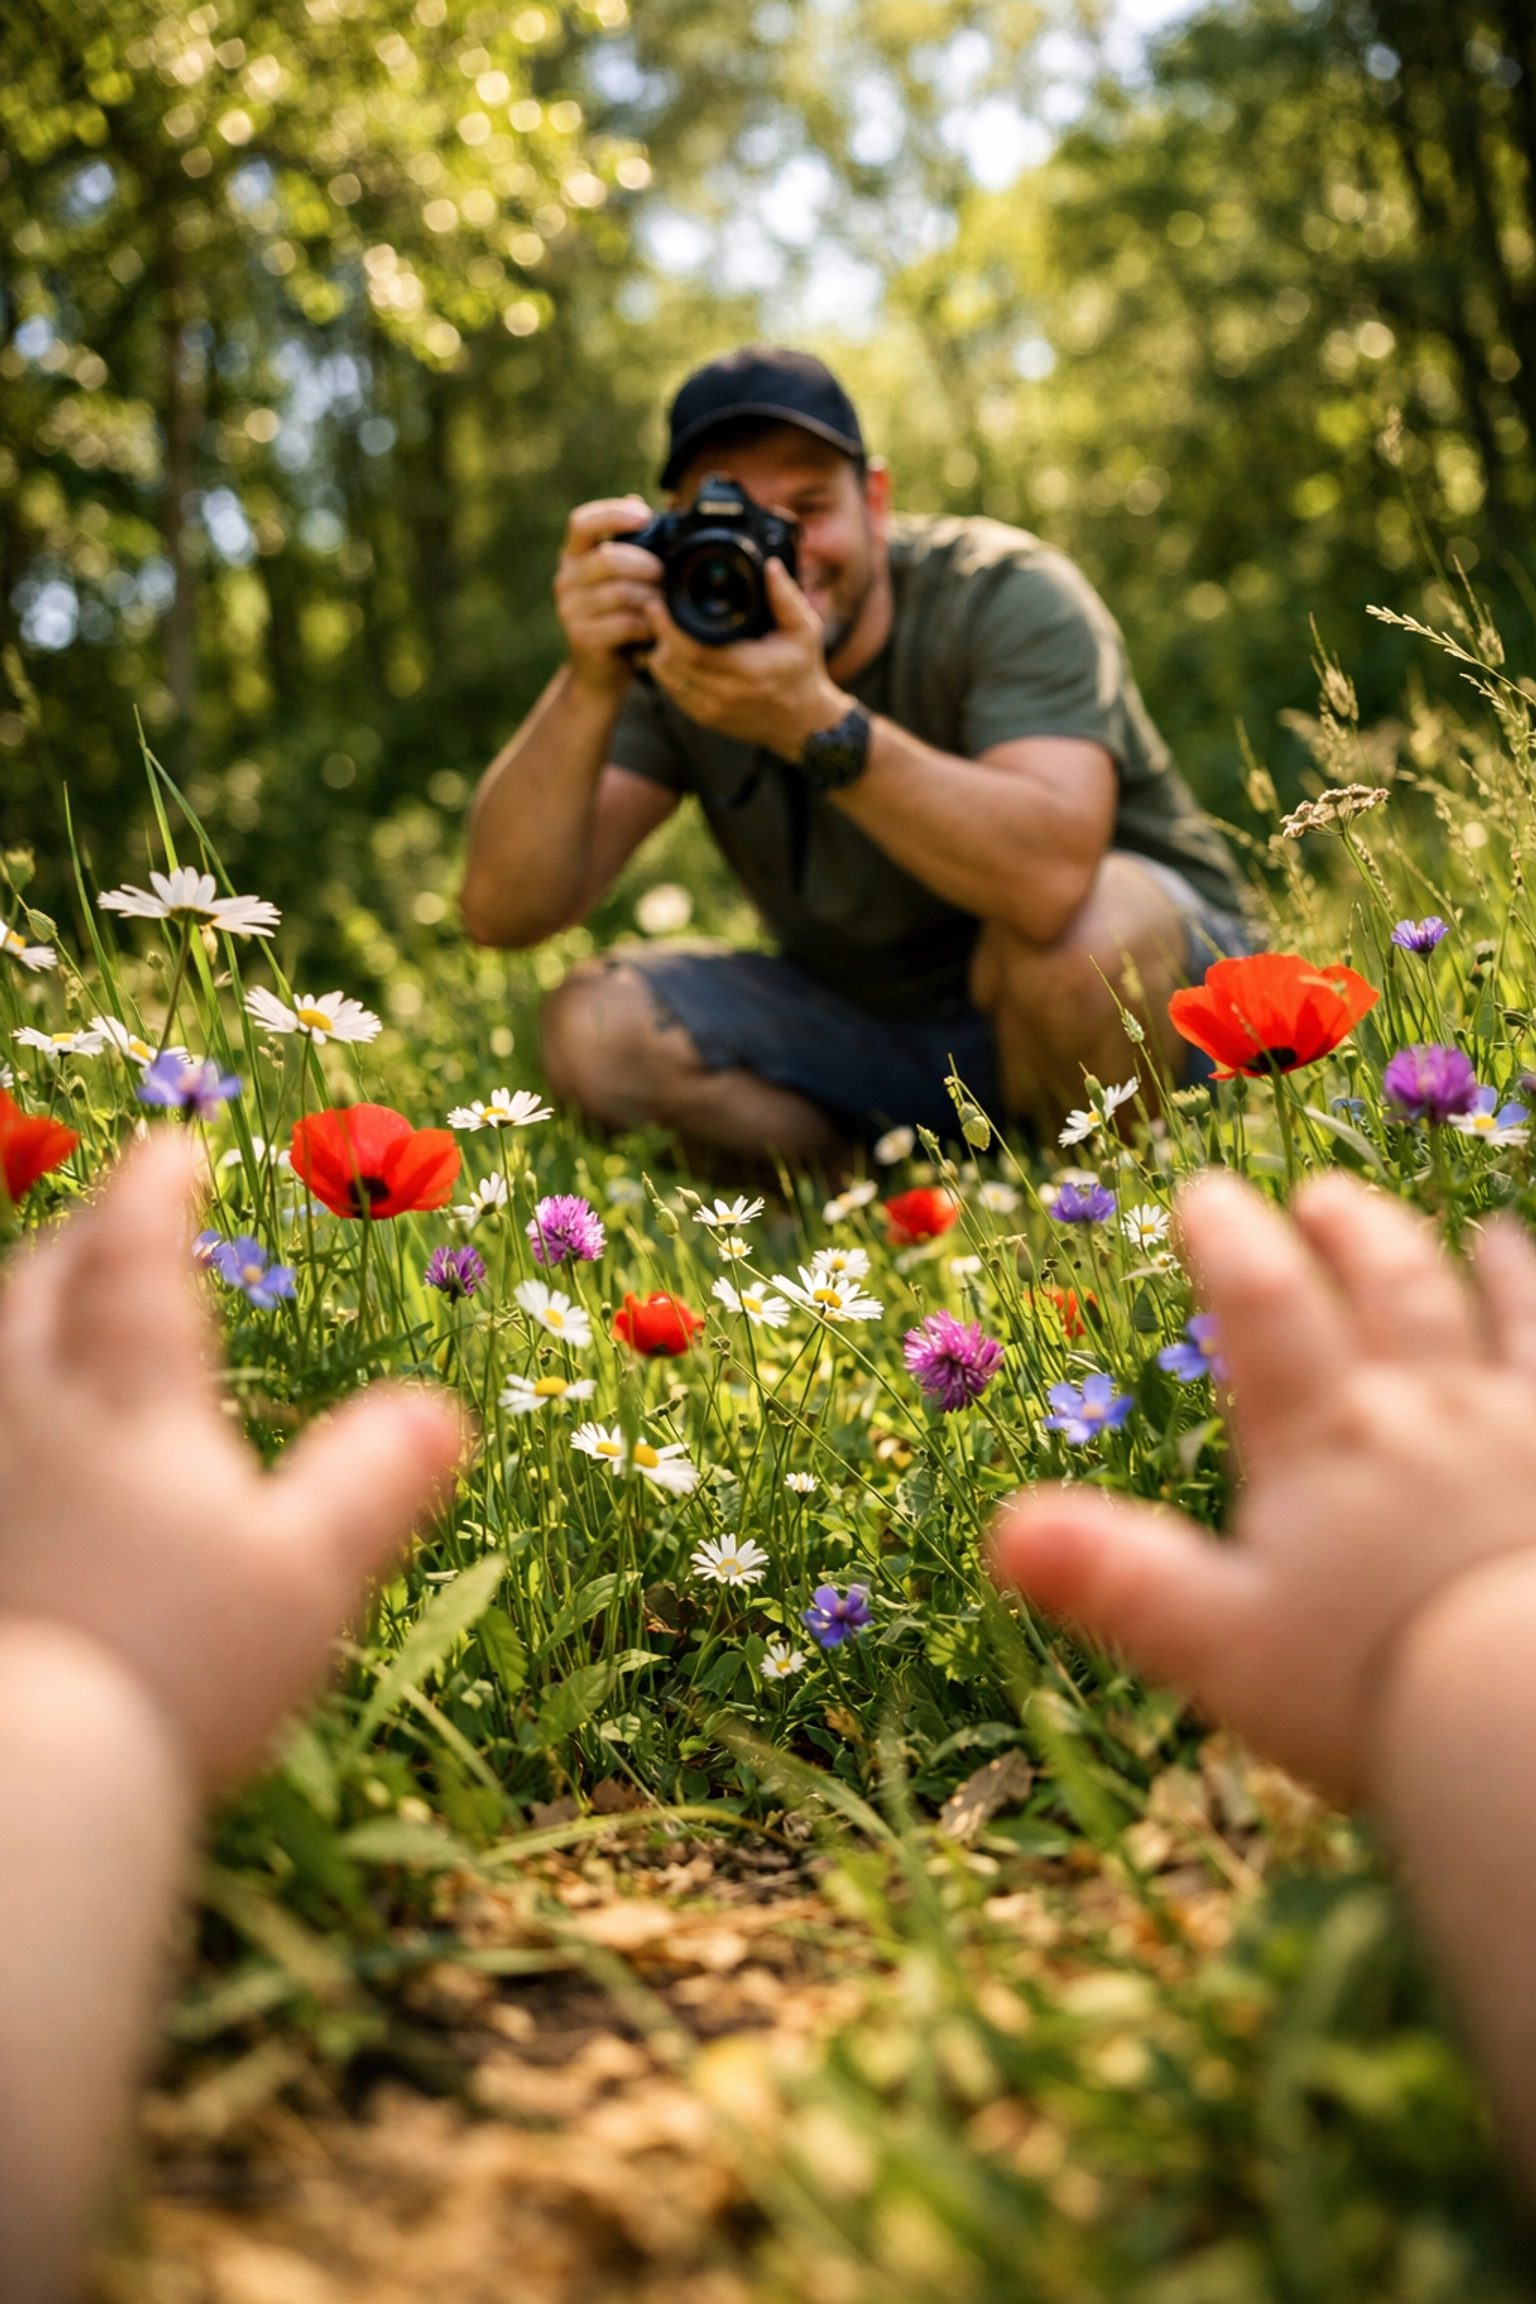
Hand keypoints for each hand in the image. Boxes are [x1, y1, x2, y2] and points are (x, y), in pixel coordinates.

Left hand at [0, 1134, 465, 1787]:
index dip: (153, 1193)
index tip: (173, 1147)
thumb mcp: (307, 1576)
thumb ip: (373, 1481)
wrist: (25, 1778)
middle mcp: (29, 1418)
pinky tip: (22, 1433)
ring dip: (22, 1307)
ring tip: (47, 1302)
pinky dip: (5, 1404)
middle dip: (76, 1239)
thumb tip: (444, 1406)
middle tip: (108, 1216)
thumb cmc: (177, 1670)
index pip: (135, 1261)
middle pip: (35, 1290)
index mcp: (129, 1405)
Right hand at [553, 496, 663, 696]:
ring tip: (666, 604)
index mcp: (574, 557)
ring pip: (620, 592)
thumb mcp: (624, 578)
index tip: (644, 516)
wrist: (602, 672)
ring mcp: (570, 610)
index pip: (582, 523)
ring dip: (651, 598)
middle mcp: (565, 580)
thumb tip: (650, 502)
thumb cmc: (620, 618)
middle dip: (647, 566)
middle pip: (609, 559)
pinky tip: (656, 628)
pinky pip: (624, 624)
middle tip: (667, 576)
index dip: (612, 514)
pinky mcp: (581, 638)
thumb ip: (633, 545)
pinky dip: (648, 624)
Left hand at [646, 556, 850, 759]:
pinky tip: (670, 652)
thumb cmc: (802, 672)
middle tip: (653, 608)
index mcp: (750, 670)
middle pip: (672, 663)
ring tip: (662, 628)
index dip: (668, 627)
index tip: (658, 603)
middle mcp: (728, 694)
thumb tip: (771, 566)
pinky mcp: (705, 718)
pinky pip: (673, 692)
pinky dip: (666, 671)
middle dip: (657, 633)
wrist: (802, 723)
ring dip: (659, 651)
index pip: (694, 651)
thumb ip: (786, 598)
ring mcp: (713, 710)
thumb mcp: (804, 631)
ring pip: (667, 678)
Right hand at [989, 1169, 1535, 1803]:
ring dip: (1485, 1269)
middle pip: (1392, 1288)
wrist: (1533, 1718)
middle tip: (1326, 1195)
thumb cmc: (1370, 1687)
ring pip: (1505, 1318)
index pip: (1264, 1306)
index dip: (1230, 1240)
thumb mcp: (1217, 1643)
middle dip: (1354, 1234)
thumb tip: (1004, 1530)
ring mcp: (1524, 1429)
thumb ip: (1115, 1576)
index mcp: (1324, 1435)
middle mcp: (1427, 1407)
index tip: (1205, 1190)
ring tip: (1482, 1235)